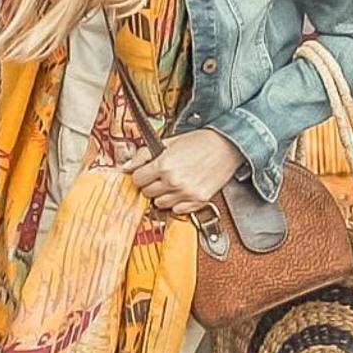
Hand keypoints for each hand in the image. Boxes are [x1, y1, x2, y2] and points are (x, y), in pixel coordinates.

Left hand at [126, 128, 245, 212]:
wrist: (225, 146)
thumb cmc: (198, 142)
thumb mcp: (167, 142)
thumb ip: (144, 155)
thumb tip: (127, 166)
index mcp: (164, 165)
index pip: (137, 179)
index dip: (140, 174)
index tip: (145, 172)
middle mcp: (174, 181)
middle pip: (147, 193)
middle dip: (150, 184)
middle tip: (159, 176)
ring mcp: (187, 193)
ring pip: (160, 204)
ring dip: (162, 195)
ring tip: (171, 183)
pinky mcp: (199, 201)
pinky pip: (178, 210)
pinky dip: (177, 202)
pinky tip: (181, 190)